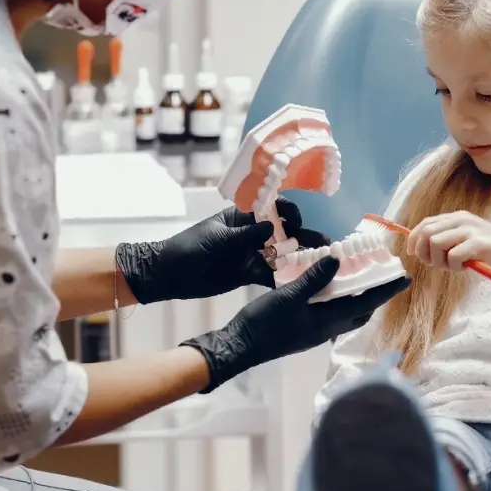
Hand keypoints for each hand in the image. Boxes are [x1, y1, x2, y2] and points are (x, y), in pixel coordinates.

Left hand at [116, 198, 328, 303]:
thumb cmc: (187, 248)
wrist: (167, 275)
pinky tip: (301, 281)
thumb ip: (244, 235)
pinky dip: (283, 277)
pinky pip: (269, 273)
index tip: (297, 221)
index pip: (270, 208)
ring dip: (298, 258)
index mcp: (240, 216)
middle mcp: (249, 233)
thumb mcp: (216, 240)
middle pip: (281, 231)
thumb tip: (271, 226)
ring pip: (279, 253)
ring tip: (319, 263)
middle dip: (301, 236)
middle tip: (323, 244)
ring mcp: (249, 253)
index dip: (287, 212)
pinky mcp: (247, 273)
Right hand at [181, 257, 409, 391]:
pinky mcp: (303, 331)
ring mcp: (314, 332)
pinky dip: (335, 299)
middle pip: (359, 311)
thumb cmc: (264, 323)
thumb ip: (314, 279)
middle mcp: (326, 329)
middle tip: (380, 275)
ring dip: (354, 297)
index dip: (385, 291)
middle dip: (373, 295)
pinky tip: (326, 286)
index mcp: (328, 321)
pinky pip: (329, 314)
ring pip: (344, 314)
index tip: (404, 279)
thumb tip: (338, 261)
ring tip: (357, 276)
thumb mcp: (288, 296)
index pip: (366, 304)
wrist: (240, 346)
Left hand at [407, 211, 490, 274]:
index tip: (413, 254)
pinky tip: (466, 267)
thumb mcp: (465, 240)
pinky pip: (452, 256)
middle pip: (426, 233)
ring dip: (440, 261)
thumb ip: (446, 239)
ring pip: (436, 243)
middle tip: (437, 264)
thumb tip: (418, 247)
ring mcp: (470, 229)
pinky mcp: (478, 243)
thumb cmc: (490, 251)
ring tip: (455, 266)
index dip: (414, 239)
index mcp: (457, 217)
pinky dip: (454, 266)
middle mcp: (462, 219)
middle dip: (424, 252)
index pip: (425, 224)